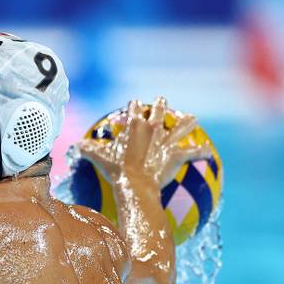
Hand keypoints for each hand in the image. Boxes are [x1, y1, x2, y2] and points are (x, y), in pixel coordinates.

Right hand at [77, 97, 212, 186]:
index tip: (135, 103)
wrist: (134, 183)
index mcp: (134, 125)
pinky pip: (192, 153)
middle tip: (161, 100)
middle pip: (159, 111)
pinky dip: (200, 153)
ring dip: (187, 123)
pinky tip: (208, 152)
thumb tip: (75, 146)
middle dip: (161, 104)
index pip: (135, 108)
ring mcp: (166, 141)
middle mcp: (153, 128)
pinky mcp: (176, 155)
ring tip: (193, 118)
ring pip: (180, 127)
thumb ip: (89, 150)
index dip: (135, 105)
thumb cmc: (116, 170)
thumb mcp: (99, 158)